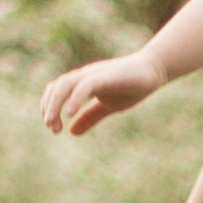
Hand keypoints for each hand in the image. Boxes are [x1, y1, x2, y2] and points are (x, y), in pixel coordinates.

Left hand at [43, 46, 160, 137]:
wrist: (153, 70)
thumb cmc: (131, 86)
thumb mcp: (108, 106)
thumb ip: (90, 117)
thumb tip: (71, 131)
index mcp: (82, 83)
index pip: (56, 90)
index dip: (49, 107)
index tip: (53, 128)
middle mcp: (84, 76)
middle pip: (56, 87)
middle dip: (49, 108)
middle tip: (53, 129)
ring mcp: (94, 75)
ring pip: (65, 85)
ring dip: (55, 104)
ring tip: (54, 124)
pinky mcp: (106, 76)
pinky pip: (85, 85)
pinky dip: (75, 98)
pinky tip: (71, 113)